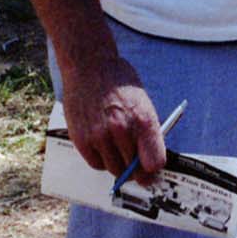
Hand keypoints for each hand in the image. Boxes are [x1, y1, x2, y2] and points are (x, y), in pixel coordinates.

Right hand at [59, 50, 168, 179]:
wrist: (89, 66)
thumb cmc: (119, 84)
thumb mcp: (143, 103)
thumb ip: (147, 132)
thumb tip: (151, 162)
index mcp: (144, 120)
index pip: (155, 162)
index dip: (154, 170)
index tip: (152, 171)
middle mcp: (122, 130)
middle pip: (134, 170)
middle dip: (137, 171)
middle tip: (135, 166)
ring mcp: (100, 136)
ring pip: (114, 170)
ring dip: (118, 165)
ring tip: (117, 150)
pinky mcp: (82, 139)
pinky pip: (96, 164)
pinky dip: (101, 160)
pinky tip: (103, 146)